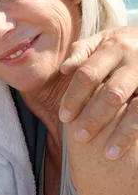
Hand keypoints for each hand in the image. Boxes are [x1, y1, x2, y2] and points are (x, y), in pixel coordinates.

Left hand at [59, 26, 137, 159]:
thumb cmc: (122, 46)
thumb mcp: (103, 40)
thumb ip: (82, 51)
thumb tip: (64, 69)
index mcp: (113, 47)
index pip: (88, 75)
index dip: (74, 97)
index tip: (64, 117)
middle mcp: (134, 60)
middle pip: (111, 93)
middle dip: (93, 117)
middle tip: (79, 137)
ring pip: (134, 108)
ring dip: (120, 132)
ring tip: (106, 153)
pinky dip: (133, 134)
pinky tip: (122, 150)